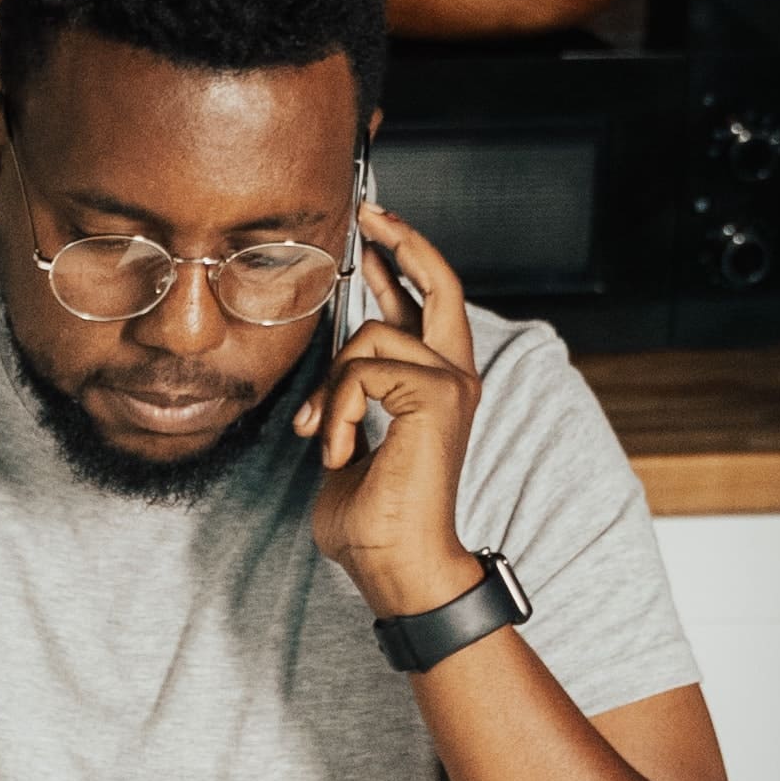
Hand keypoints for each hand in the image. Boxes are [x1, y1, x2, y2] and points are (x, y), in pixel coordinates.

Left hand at [301, 199, 487, 624]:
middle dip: (402, 241)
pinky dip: (336, 411)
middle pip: (439, 283)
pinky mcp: (438, 396)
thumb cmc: (373, 522)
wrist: (397, 567)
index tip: (372, 235)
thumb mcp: (348, 444)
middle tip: (367, 213)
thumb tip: (328, 373)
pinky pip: (360, 371)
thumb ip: (348, 401)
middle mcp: (455, 377)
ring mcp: (452, 384)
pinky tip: (339, 451)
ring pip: (369, 337)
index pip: (426, 305)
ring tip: (324, 440)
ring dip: (329, 389)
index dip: (401, 263)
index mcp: (436, 386)